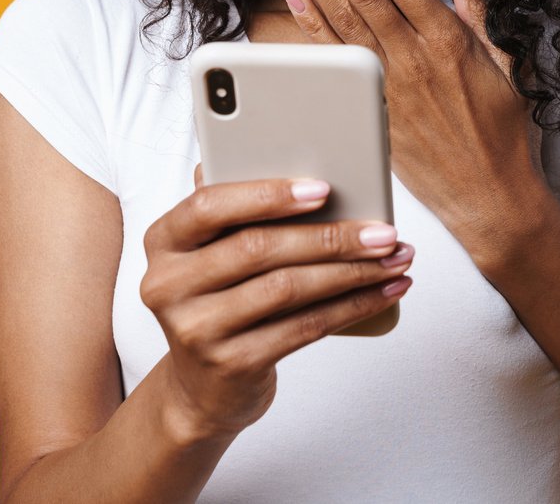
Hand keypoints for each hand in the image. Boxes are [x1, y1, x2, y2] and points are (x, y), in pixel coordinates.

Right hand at [140, 169, 413, 440]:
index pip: (209, 205)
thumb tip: (311, 172)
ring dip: (352, 272)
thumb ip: (243, 211)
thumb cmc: (223, 297)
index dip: (267, 195)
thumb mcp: (217, 252)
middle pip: (258, 248)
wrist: (203, 386)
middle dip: (332, 236)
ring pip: (287, 288)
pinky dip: (352, 307)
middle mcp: (167, 284)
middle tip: (384, 232)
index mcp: (164, 240)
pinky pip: (304, 328)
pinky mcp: (230, 364)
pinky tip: (384, 293)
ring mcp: (195, 329)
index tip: (324, 189)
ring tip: (395, 259)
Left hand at [274, 0, 546, 242]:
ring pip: (343, 18)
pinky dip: (314, 30)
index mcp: (448, 39)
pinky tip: (295, 1)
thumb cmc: (503, 132)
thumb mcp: (503, 64)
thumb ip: (478, 15)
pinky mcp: (373, 111)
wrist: (492, 196)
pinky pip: (337, 63)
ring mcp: (389, 85)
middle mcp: (414, 57)